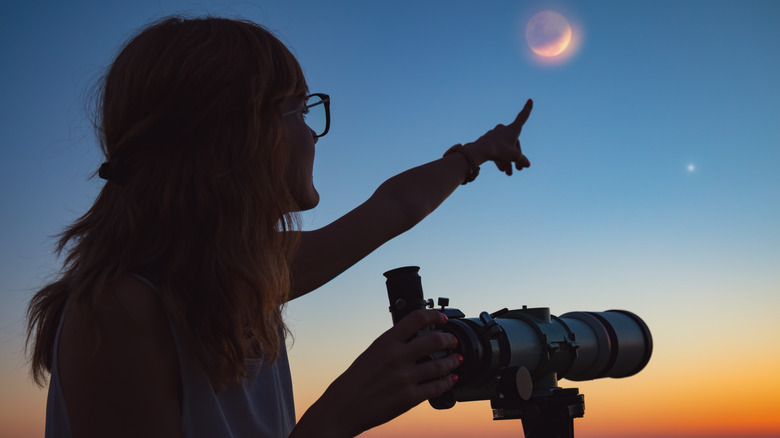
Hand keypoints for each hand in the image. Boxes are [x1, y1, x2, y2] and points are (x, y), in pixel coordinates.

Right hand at [293, 309, 459, 437]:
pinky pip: (436, 387)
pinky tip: (450, 380)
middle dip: (449, 340)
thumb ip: (391, 346)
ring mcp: (404, 378)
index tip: (442, 318)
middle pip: (434, 340)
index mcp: (385, 343)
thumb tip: (412, 341)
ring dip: (452, 361)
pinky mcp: (409, 398)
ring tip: (456, 360)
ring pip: (440, 365)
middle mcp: (396, 357)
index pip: (416, 319)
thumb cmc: (353, 382)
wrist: (343, 408)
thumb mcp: (370, 354)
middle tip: (453, 341)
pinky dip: (447, 382)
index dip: (434, 315)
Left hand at [467, 99, 532, 175]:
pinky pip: (496, 149)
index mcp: (513, 128)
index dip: (527, 109)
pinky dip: (500, 158)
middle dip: (516, 157)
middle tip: (518, 169)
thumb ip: (522, 159)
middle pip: (514, 144)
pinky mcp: (487, 140)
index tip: (530, 100)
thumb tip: (527, 164)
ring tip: (508, 173)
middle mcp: (504, 129)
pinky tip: (501, 170)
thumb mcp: (514, 156)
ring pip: (504, 148)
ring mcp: (494, 134)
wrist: (480, 151)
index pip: (523, 116)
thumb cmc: (499, 151)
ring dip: (508, 161)